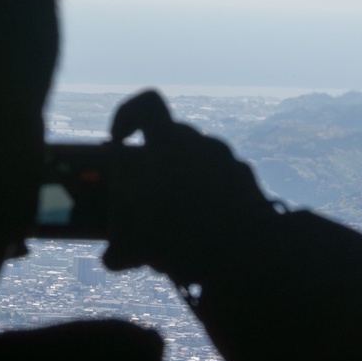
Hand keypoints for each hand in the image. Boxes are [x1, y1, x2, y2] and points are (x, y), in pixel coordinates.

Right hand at [101, 90, 273, 283]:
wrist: (249, 255)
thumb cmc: (184, 241)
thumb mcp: (138, 246)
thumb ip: (120, 246)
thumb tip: (113, 256)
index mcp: (169, 144)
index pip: (147, 104)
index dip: (127, 115)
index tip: (119, 141)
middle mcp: (200, 144)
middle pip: (170, 136)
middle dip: (154, 161)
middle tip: (145, 192)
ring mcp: (227, 160)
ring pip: (195, 160)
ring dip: (181, 181)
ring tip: (175, 219)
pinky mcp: (247, 181)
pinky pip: (220, 179)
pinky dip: (208, 195)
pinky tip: (203, 227)